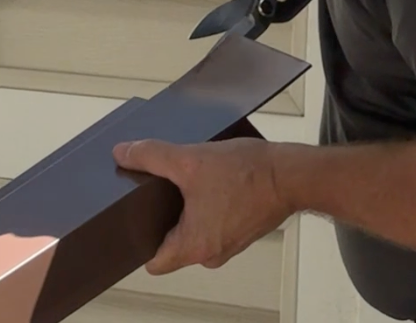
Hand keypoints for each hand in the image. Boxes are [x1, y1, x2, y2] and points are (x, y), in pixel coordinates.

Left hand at [113, 137, 292, 274]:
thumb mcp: (190, 160)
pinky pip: (213, 224)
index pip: (154, 262)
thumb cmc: (250, 174)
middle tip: (157, 191)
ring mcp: (229, 244)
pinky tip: (209, 183)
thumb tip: (123, 153)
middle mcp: (211, 254)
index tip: (133, 219)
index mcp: (195, 246)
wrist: (292, 174)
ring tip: (185, 183)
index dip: (139, 240)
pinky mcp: (241, 231)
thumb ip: (152, 157)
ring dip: (187, 211)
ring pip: (194, 232)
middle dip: (163, 219)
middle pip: (172, 245)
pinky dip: (208, 207)